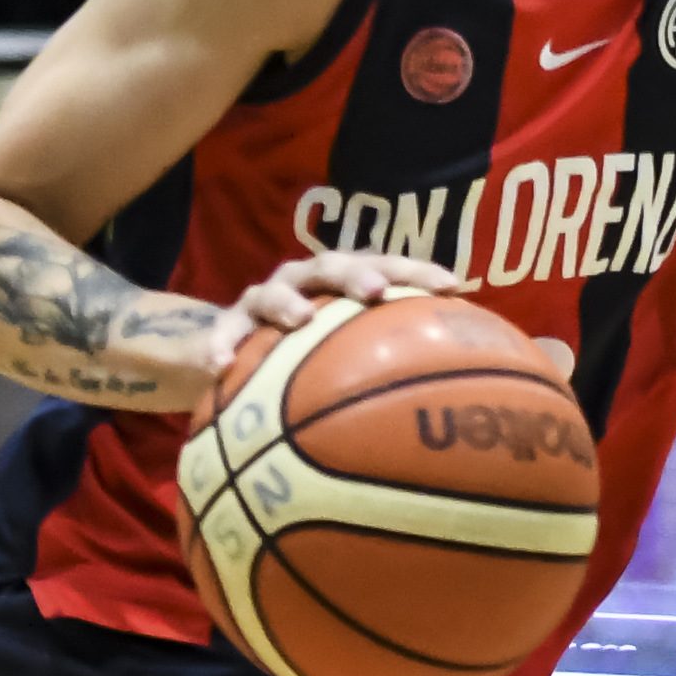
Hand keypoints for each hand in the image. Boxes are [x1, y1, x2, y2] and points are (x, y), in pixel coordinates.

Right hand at [203, 251, 464, 375]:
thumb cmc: (308, 360)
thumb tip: (454, 408)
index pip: (387, 269)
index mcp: (344, 286)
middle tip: (377, 292)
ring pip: (274, 293)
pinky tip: (221, 366)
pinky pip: (222, 336)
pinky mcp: (227, 326)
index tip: (452, 288)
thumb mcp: (350, 363)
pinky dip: (221, 347)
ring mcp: (263, 301)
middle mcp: (306, 284)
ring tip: (299, 320)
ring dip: (286, 303)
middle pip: (333, 267)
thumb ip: (395, 371)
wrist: (237, 355)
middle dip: (357, 275)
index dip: (418, 273)